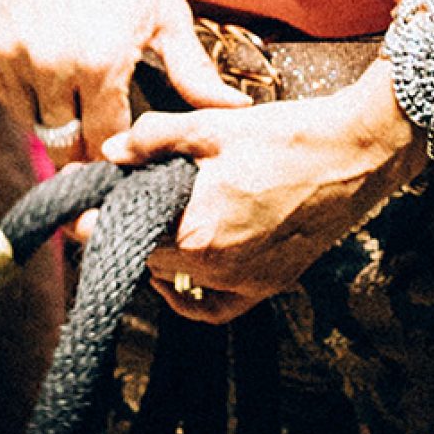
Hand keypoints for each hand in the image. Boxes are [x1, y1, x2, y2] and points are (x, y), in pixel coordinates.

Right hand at [0, 0, 247, 157]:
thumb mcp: (167, 13)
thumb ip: (195, 74)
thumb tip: (236, 113)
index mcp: (100, 65)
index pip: (105, 142)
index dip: (118, 147)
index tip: (125, 142)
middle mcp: (48, 65)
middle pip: (63, 142)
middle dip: (82, 142)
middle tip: (96, 123)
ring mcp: (9, 53)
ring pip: (30, 119)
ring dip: (52, 114)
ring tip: (72, 84)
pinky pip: (2, 89)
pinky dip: (22, 86)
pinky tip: (45, 60)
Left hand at [104, 66, 424, 321]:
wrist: (354, 154)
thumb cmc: (284, 137)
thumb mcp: (210, 127)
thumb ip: (153, 138)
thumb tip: (111, 151)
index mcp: (197, 233)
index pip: (125, 236)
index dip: (94, 220)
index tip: (78, 205)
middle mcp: (219, 270)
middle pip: (148, 258)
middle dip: (125, 231)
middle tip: (112, 201)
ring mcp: (247, 283)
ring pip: (179, 281)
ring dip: (158, 255)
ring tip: (150, 220)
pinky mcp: (269, 285)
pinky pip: (216, 306)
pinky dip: (193, 294)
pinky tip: (182, 270)